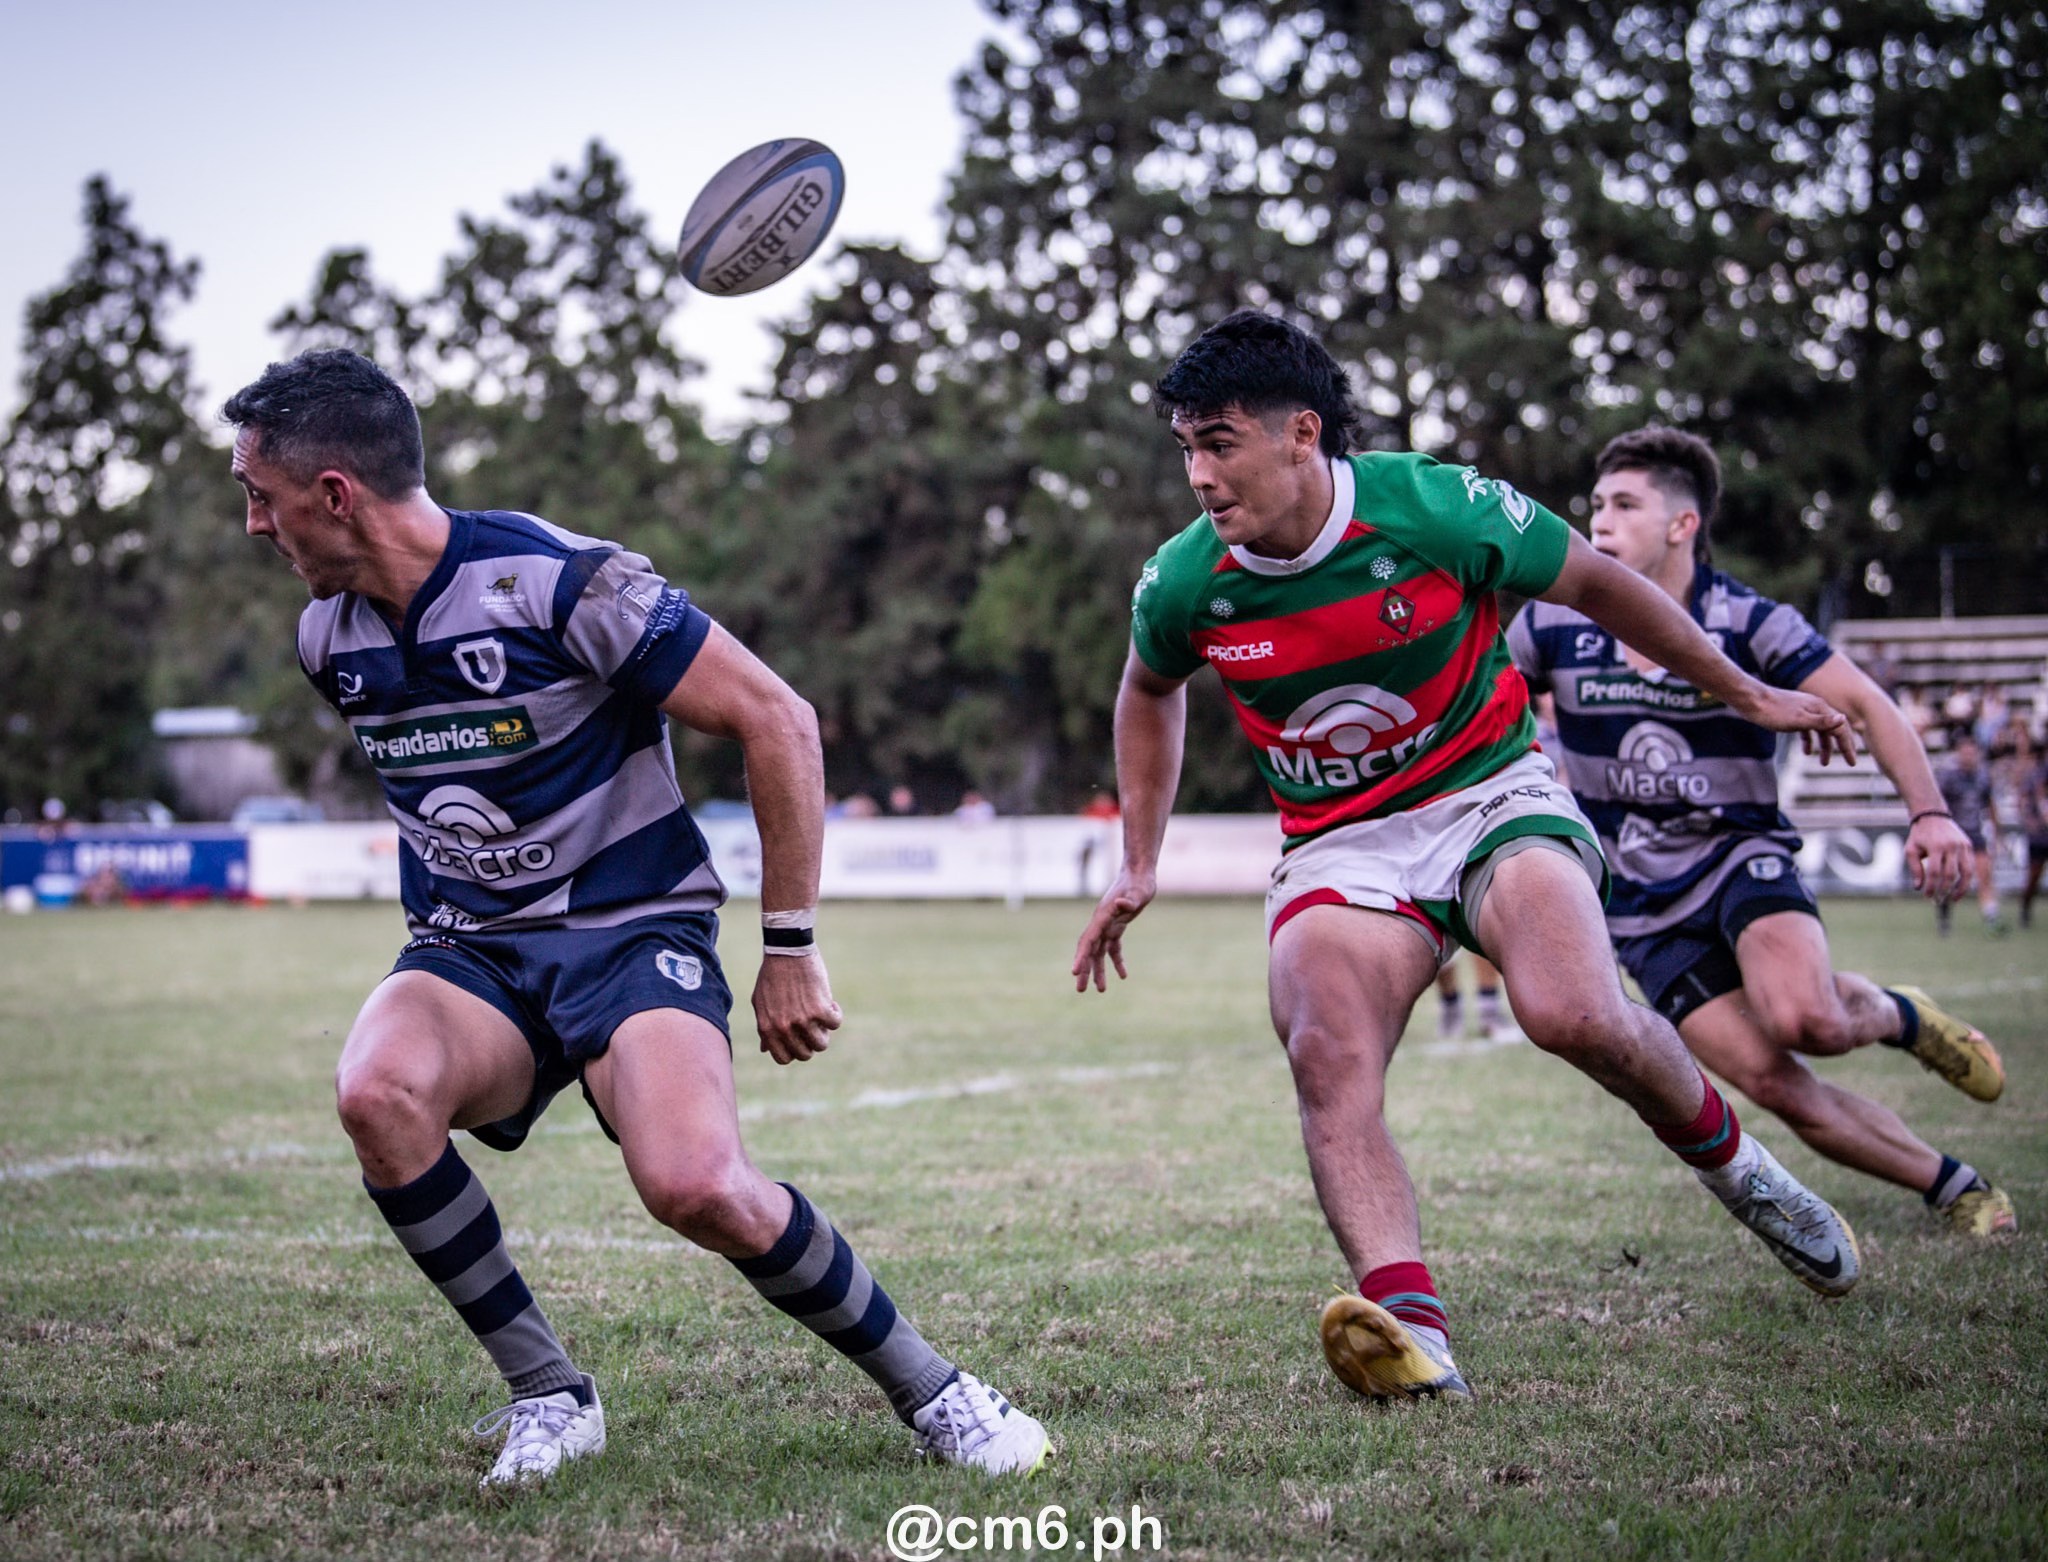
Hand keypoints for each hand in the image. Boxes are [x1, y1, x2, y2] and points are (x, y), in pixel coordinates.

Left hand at [751, 954, 842, 1063]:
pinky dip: (836, 1014)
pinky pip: (835, 1023)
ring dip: (825, 1031)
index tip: (800, 1039)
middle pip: (805, 1053)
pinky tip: (830, 1002)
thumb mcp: (761, 1003)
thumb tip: (765, 1049)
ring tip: (822, 1015)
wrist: (786, 951)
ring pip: (822, 1043)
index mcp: (767, 1028)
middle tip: (813, 1026)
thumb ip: (765, 1028)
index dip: (794, 1051)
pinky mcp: (820, 1008)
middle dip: (811, 1042)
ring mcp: (802, 1020)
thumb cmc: (773, 975)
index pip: (784, 1058)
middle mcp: (784, 1028)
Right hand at [1073, 868, 1156, 991]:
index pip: (1088, 940)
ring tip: (1101, 990)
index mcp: (1102, 917)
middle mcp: (1101, 922)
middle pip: (1089, 950)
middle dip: (1084, 970)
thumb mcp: (1138, 892)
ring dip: (1098, 970)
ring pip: (1099, 952)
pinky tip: (1123, 975)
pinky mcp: (1117, 926)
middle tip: (1080, 990)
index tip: (1075, 972)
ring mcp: (1108, 925)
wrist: (1139, 874)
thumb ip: (1130, 900)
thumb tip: (1122, 904)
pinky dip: (1116, 961)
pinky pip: (1113, 947)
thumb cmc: (1139, 883)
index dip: (1081, 957)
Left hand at [1731, 684, 1858, 765]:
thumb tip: (1843, 719)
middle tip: (1848, 762)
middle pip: (1834, 729)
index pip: (1841, 729)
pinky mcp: (1793, 715)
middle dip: (1841, 746)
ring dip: (1824, 746)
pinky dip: (1809, 740)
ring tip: (1824, 763)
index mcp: (1820, 708)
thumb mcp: (1798, 720)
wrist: (1751, 700)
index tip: (1852, 763)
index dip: (1848, 746)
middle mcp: (1816, 707)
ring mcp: (1804, 711)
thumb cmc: (1773, 711)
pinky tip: (1806, 751)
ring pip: (1820, 730)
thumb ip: (1821, 721)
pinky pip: (1807, 729)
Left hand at [1905, 814, 1973, 902]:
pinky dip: (1967, 878)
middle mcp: (1952, 846)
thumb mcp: (1911, 850)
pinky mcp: (1968, 846)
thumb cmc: (1919, 835)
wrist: (1933, 816)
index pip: (1934, 873)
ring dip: (1961, 888)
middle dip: (1945, 890)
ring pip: (1966, 872)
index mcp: (1936, 847)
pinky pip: (1970, 866)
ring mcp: (1962, 846)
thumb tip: (1919, 887)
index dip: (1931, 887)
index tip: (1927, 896)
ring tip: (1953, 899)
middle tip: (1939, 900)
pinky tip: (1960, 887)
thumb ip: (1915, 868)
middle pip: (1951, 874)